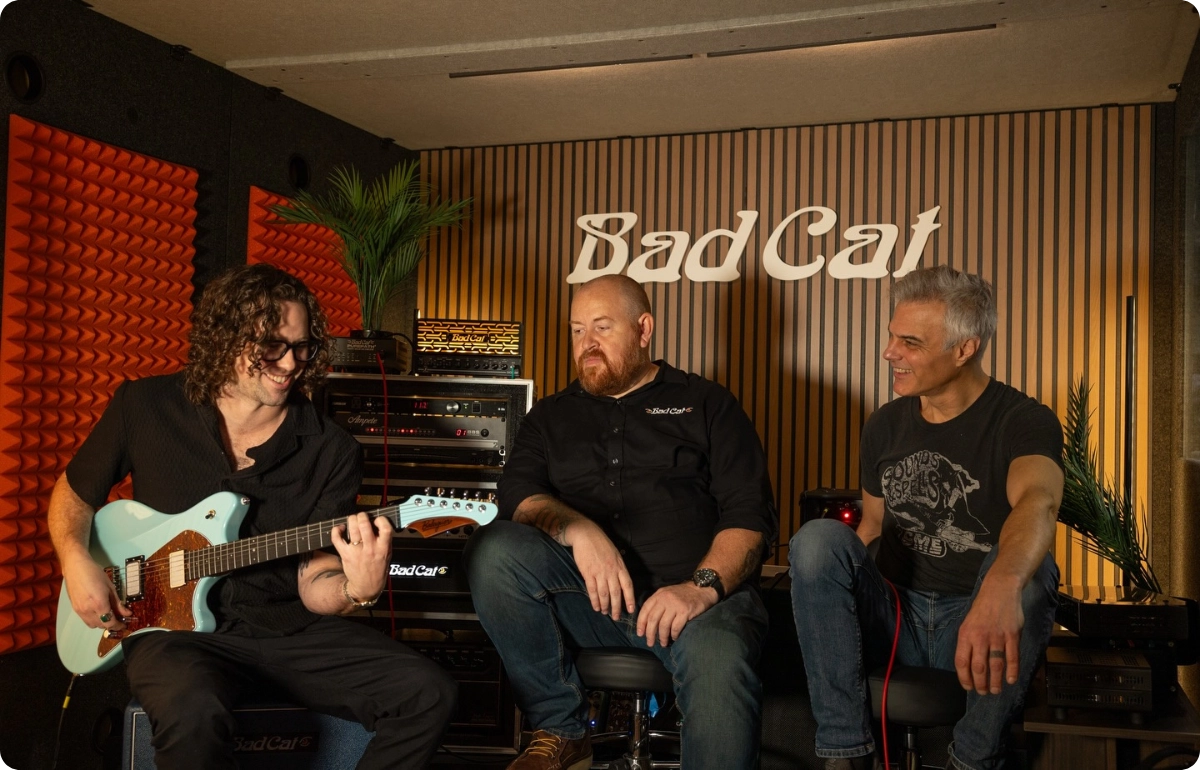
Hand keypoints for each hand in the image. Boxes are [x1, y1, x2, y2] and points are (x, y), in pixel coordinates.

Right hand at [61, 553, 130, 632]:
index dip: (118, 626)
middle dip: (111, 624)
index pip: (110, 623)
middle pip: (102, 626)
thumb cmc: (95, 573)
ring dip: (102, 623)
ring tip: (109, 614)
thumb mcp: (110, 587)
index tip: (124, 624)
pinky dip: (94, 620)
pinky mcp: (75, 609)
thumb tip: (127, 613)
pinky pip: (86, 620)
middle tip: (119, 617)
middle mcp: (88, 610)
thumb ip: (118, 603)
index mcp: (99, 604)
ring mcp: (79, 611)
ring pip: (93, 625)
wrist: (75, 567)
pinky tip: (99, 611)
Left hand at [331, 513, 393, 600]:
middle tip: (362, 517)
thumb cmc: (378, 569)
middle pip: (364, 525)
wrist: (366, 587)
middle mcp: (370, 548)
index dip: (381, 520)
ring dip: (351, 520)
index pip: (385, 528)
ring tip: (353, 520)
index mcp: (383, 548)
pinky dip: (336, 530)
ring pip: (352, 528)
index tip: (377, 520)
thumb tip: (379, 524)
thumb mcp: (388, 555)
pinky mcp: (345, 554)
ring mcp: (356, 551)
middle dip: (362, 516)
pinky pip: (337, 538)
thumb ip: (385, 540)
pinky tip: (340, 528)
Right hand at [564, 519, 635, 619]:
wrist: (586, 535)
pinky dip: (594, 600)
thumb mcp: (615, 554)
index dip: (630, 599)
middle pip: (616, 593)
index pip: (628, 586)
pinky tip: (595, 606)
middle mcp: (611, 571)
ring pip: (604, 593)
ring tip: (604, 612)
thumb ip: (619, 568)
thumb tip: (622, 582)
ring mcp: (600, 572)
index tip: (630, 610)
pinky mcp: (588, 573)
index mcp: (620, 566)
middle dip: (616, 607)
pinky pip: (592, 590)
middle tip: (616, 617)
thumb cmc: (601, 544)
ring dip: (604, 605)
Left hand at [636, 583, 715, 646]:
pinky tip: (674, 638)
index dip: (641, 623)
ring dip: (662, 637)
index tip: (640, 634)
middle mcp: (665, 599)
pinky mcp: (685, 611)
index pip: (645, 610)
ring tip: (663, 643)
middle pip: (653, 619)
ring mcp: (675, 605)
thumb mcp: (667, 593)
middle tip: (650, 643)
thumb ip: (657, 603)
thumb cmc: (683, 594)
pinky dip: (673, 635)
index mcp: (659, 595)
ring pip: (663, 625)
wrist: (701, 589)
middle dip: (650, 634)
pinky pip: (676, 627)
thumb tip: (647, 622)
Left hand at [954, 579, 1023, 694]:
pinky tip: (1011, 680)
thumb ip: (968, 642)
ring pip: (995, 666)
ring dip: (995, 682)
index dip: (964, 678)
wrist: (999, 591)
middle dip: (980, 684)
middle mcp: (980, 637)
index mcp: (966, 634)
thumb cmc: (982, 609)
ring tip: (995, 690)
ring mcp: (997, 637)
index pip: (962, 662)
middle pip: (979, 667)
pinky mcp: (1012, 636)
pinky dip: (1012, 671)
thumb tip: (968, 665)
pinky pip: (1012, 658)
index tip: (968, 687)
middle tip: (983, 692)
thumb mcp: (967, 623)